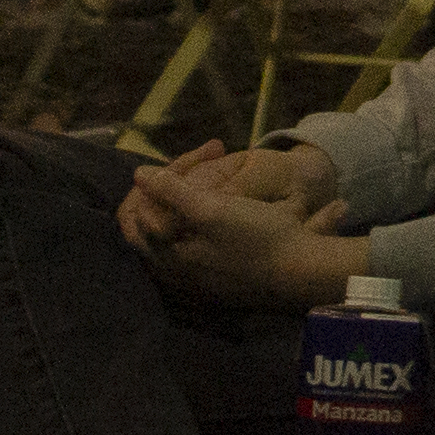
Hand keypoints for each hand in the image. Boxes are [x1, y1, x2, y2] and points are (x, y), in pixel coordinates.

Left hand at [117, 138, 356, 310]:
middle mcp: (172, 272)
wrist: (299, 272)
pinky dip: (199, 214)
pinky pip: (191, 239)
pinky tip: (220, 199)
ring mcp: (193, 277)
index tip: (189, 160)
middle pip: (152, 221)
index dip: (154, 181)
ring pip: (173, 229)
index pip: (134, 215)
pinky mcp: (213, 276)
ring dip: (186, 196)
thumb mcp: (212, 210)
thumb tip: (139, 174)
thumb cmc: (256, 239)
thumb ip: (172, 192)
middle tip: (207, 157)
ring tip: (214, 169)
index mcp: (166, 256)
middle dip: (172, 183)